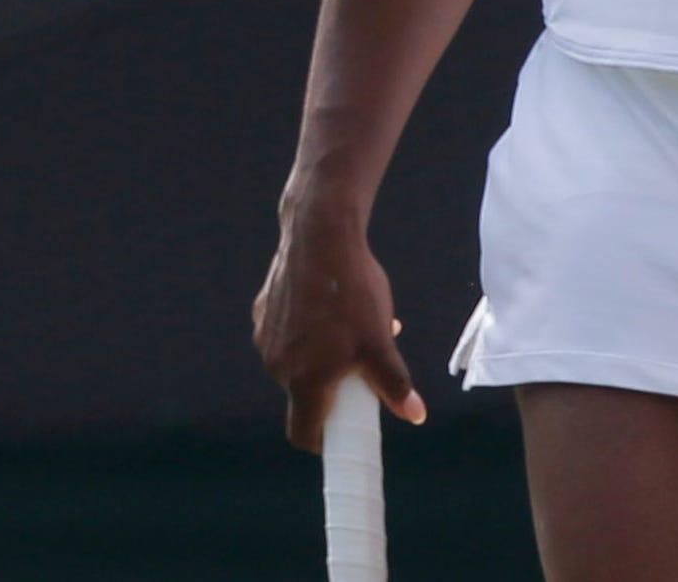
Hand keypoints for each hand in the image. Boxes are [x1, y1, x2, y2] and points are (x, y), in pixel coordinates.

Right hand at [251, 205, 427, 452]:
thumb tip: (415, 416)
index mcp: (304, 381)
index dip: (323, 441)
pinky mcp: (262, 311)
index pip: (303, 434)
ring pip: (294, 361)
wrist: (320, 235)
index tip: (342, 433)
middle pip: (303, 394)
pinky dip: (304, 331)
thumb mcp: (379, 341)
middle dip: (331, 387)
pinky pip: (285, 334)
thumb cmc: (352, 291)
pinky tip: (327, 303)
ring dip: (318, 356)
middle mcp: (277, 365)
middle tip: (359, 364)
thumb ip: (394, 384)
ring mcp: (266, 337)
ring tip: (350, 326)